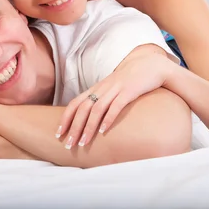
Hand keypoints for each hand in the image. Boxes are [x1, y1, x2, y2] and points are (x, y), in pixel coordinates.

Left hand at [57, 46, 174, 148]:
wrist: (149, 65)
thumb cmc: (130, 81)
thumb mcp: (112, 89)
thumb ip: (102, 101)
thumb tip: (91, 120)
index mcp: (97, 88)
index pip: (75, 103)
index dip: (66, 118)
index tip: (58, 134)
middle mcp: (103, 88)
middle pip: (83, 108)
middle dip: (74, 127)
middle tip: (68, 144)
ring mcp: (115, 89)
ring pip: (96, 109)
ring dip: (88, 127)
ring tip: (83, 142)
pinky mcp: (129, 91)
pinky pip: (116, 106)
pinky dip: (108, 119)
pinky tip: (103, 131)